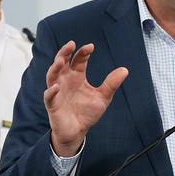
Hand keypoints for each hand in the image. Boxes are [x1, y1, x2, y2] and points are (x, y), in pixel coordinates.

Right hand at [44, 41, 127, 156]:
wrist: (78, 131)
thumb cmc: (87, 113)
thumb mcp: (103, 97)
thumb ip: (111, 84)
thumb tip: (125, 70)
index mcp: (77, 76)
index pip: (78, 60)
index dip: (83, 52)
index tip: (90, 47)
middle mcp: (65, 81)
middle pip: (62, 62)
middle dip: (64, 53)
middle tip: (70, 44)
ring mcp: (57, 92)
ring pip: (52, 76)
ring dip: (55, 67)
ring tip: (61, 60)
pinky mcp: (53, 105)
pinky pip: (49, 96)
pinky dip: (51, 91)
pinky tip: (57, 87)